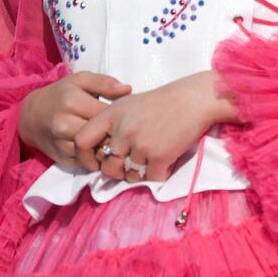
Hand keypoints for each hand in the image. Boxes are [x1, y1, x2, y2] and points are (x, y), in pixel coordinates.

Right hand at [18, 72, 131, 169]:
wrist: (31, 116)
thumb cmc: (61, 95)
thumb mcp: (80, 80)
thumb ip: (104, 83)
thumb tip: (128, 90)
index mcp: (71, 102)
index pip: (106, 113)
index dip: (120, 115)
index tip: (127, 114)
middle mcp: (64, 125)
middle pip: (101, 134)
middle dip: (117, 133)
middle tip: (126, 129)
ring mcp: (61, 144)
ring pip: (95, 151)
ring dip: (109, 147)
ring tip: (116, 139)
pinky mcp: (62, 159)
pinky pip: (87, 163)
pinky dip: (98, 158)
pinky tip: (104, 149)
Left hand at [74, 71, 237, 182]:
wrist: (196, 98)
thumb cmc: (165, 102)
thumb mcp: (130, 104)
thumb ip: (112, 125)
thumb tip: (103, 155)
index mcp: (111, 114)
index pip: (81, 141)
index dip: (85, 158)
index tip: (97, 162)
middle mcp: (122, 130)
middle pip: (107, 167)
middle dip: (118, 172)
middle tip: (133, 164)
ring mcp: (140, 144)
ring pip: (129, 176)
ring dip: (140, 174)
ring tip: (153, 159)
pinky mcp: (158, 156)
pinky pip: (151, 178)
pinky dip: (161, 172)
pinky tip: (168, 159)